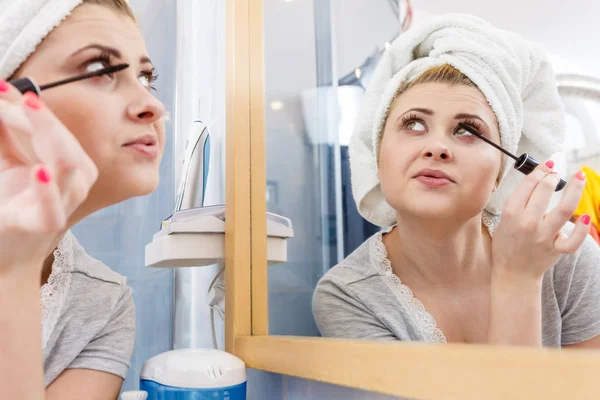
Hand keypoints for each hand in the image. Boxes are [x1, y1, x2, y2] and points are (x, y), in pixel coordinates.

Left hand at [0, 82, 97, 275]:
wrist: (3, 245)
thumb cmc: (9, 200)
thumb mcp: (8, 157)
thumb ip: (8, 129)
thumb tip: (7, 91)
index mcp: (74, 163)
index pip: (57, 130)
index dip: (33, 108)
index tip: (4, 88)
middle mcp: (78, 180)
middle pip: (63, 140)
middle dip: (34, 115)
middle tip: (4, 96)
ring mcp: (67, 201)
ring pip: (67, 162)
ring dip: (43, 133)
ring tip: (23, 109)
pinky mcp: (48, 222)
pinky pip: (53, 205)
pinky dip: (46, 189)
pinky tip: (37, 172)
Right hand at [491, 161, 588, 281]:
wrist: (513, 273)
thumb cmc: (507, 245)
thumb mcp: (503, 221)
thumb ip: (518, 202)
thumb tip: (537, 180)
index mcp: (511, 214)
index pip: (527, 185)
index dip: (538, 171)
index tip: (545, 166)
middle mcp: (527, 223)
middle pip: (544, 192)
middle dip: (551, 177)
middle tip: (555, 173)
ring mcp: (543, 237)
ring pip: (563, 209)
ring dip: (573, 190)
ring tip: (579, 177)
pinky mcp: (556, 250)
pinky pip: (573, 240)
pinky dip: (582, 229)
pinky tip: (585, 216)